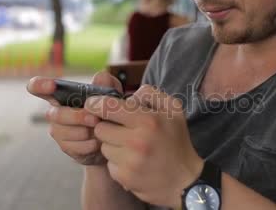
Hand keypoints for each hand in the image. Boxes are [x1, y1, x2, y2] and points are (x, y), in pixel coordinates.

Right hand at [26, 72, 122, 165]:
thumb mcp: (111, 93)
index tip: (52, 86)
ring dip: (87, 132)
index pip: (38, 87)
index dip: (40, 85)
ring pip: (66, 132)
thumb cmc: (107, 109)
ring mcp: (58, 131)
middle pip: (56, 114)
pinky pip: (75, 147)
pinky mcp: (66, 147)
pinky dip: (91, 144)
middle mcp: (54, 112)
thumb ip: (106, 83)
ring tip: (101, 130)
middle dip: (77, 117)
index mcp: (60, 94)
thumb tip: (100, 77)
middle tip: (95, 119)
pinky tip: (99, 141)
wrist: (115, 137)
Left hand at [85, 85, 203, 207]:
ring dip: (113, 145)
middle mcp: (137, 141)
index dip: (96, 103)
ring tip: (131, 148)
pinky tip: (132, 162)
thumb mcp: (173, 109)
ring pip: (103, 146)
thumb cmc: (176, 141)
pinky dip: (117, 162)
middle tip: (123, 130)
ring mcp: (130, 161)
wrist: (184, 181)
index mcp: (148, 121)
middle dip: (108, 126)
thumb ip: (150, 94)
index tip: (92, 104)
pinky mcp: (124, 177)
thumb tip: (128, 96)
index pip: (109, 107)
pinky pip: (108, 163)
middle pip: (101, 128)